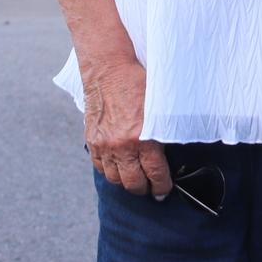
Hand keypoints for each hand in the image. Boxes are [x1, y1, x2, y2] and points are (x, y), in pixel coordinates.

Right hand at [81, 58, 172, 197]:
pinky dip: (109, 171)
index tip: (164, 190)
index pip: (154, 174)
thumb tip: (169, 151)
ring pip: (115, 178)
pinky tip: (118, 168)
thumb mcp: (158, 108)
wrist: (109, 70)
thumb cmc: (138, 84)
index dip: (162, 186)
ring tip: (135, 181)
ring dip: (126, 182)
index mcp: (142, 138)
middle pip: (133, 183)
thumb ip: (162, 132)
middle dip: (145, 190)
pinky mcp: (92, 140)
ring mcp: (104, 145)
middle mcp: (121, 145)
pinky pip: (100, 167)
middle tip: (152, 190)